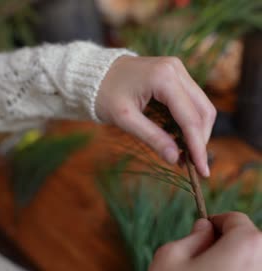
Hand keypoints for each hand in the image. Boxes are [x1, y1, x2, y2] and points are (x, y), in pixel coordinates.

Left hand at [95, 55, 216, 176]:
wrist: (94, 73)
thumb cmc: (105, 94)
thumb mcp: (125, 120)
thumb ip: (152, 138)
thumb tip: (175, 158)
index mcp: (164, 77)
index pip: (191, 118)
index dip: (198, 147)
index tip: (203, 171)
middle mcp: (176, 70)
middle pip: (204, 111)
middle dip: (201, 141)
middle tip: (194, 166)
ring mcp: (178, 71)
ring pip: (202, 107)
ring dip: (198, 133)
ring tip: (186, 157)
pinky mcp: (176, 76)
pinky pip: (192, 103)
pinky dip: (190, 124)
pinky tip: (181, 142)